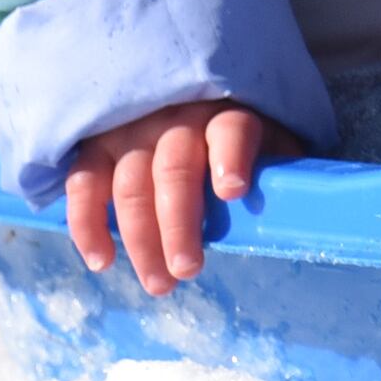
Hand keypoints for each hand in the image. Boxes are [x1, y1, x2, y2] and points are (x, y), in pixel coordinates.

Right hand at [62, 99, 295, 294]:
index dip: (232, 158)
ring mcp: (132, 131)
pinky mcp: (97, 147)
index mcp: (227, 113)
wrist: (183, 97)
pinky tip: (102, 261)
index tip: (233, 190)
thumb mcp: (267, 142)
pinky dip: (87, 224)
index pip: (231, 130)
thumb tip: (297, 213)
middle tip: (187, 270)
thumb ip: (276, 170)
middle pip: (175, 171)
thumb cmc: (236, 137)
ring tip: (160, 283)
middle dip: (179, 226)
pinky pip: (83, 184)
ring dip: (141, 239)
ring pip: (131, 186)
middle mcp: (177, 117)